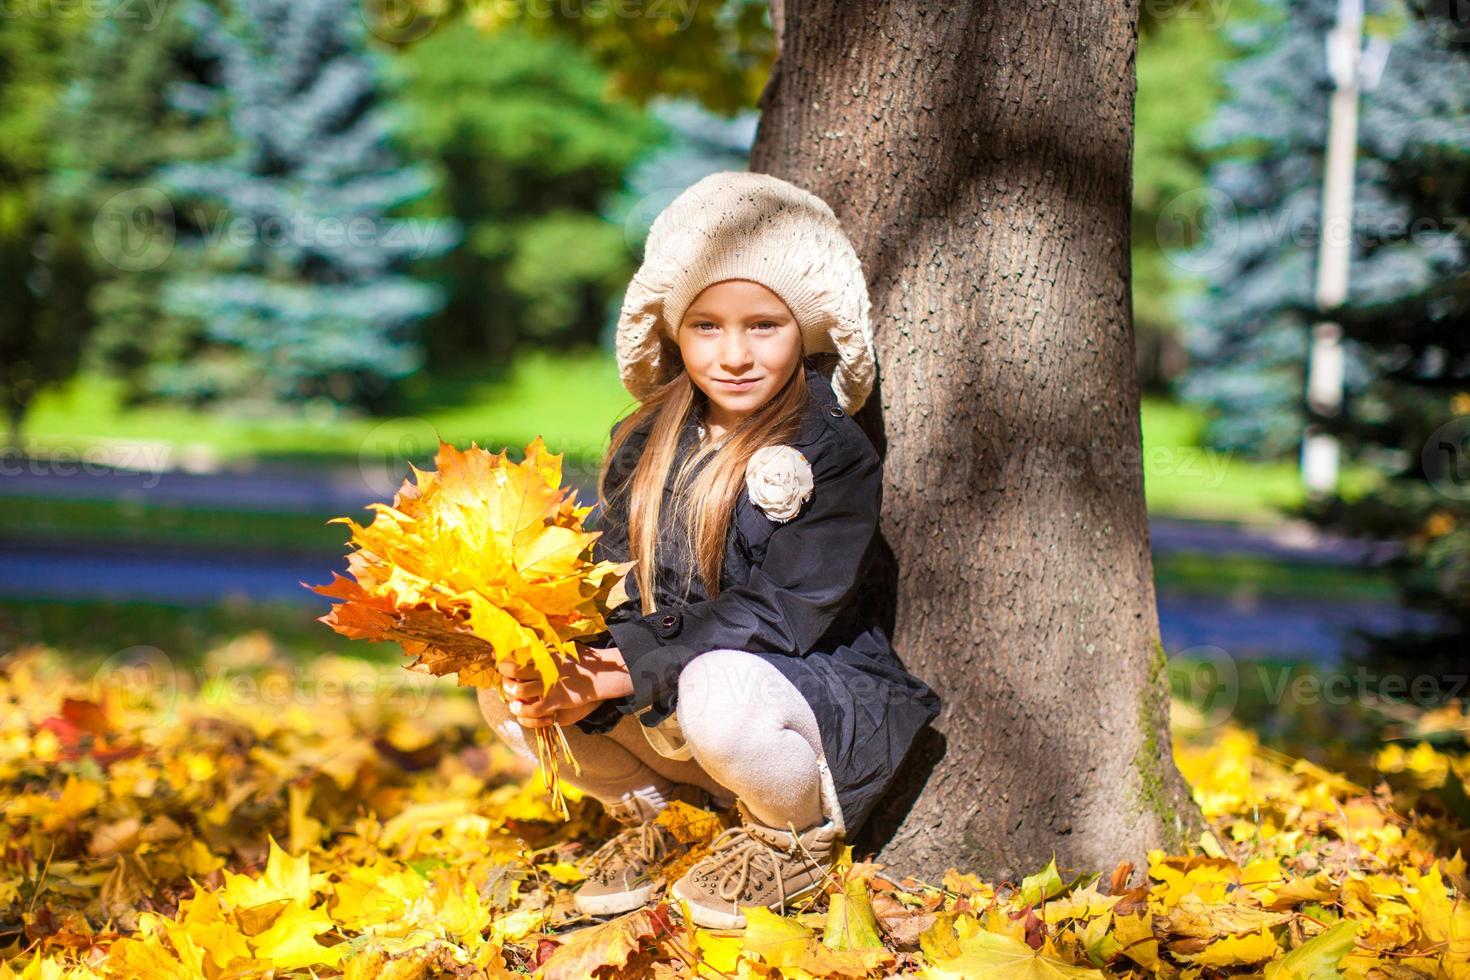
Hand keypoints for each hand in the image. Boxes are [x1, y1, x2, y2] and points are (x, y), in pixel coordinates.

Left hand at [499, 643, 632, 729]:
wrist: (601, 675)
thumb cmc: (583, 660)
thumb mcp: (564, 648)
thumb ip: (547, 648)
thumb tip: (533, 643)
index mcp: (545, 655)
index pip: (517, 656)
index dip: (504, 660)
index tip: (500, 662)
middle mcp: (544, 670)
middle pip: (513, 672)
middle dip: (504, 677)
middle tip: (505, 680)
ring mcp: (549, 686)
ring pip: (519, 691)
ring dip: (510, 693)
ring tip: (510, 694)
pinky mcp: (556, 701)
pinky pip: (533, 710)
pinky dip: (523, 711)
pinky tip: (519, 708)